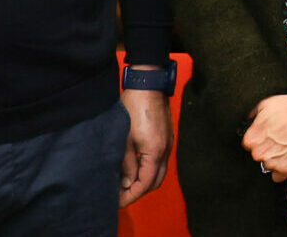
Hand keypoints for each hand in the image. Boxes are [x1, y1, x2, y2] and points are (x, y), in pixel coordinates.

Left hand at [119, 88, 171, 205]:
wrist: (148, 84)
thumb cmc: (133, 108)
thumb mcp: (123, 139)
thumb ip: (126, 163)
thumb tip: (126, 183)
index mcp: (155, 152)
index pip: (145, 184)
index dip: (131, 195)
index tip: (117, 202)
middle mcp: (166, 150)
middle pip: (155, 182)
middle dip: (139, 191)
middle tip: (121, 195)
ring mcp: (169, 143)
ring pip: (159, 172)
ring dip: (145, 180)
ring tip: (126, 182)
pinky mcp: (167, 137)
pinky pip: (161, 161)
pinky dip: (149, 169)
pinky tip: (135, 166)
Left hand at [244, 93, 286, 181]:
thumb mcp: (265, 104)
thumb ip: (252, 116)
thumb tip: (246, 122)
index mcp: (251, 139)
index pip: (249, 145)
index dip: (260, 139)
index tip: (268, 136)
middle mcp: (258, 153)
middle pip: (259, 155)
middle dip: (267, 149)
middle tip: (280, 140)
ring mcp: (272, 162)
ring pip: (268, 166)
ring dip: (275, 159)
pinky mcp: (286, 169)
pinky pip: (278, 177)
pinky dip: (283, 170)